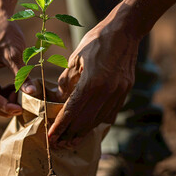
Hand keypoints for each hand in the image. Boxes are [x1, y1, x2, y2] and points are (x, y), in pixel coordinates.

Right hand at [0, 3, 35, 116]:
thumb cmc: (5, 31)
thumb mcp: (15, 53)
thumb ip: (22, 75)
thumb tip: (32, 93)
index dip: (6, 107)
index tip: (21, 109)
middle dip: (4, 107)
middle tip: (22, 103)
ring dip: (3, 101)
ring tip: (19, 93)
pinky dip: (2, 93)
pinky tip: (14, 87)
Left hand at [48, 4, 140, 144]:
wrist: (125, 31)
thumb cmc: (96, 41)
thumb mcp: (75, 58)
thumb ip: (67, 81)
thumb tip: (61, 99)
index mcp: (92, 82)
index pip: (72, 111)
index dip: (60, 126)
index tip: (51, 138)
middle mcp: (107, 91)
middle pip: (85, 120)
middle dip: (70, 135)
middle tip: (58, 144)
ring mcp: (119, 93)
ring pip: (98, 120)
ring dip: (84, 132)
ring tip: (72, 140)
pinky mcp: (125, 92)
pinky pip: (110, 113)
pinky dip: (98, 122)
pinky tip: (89, 126)